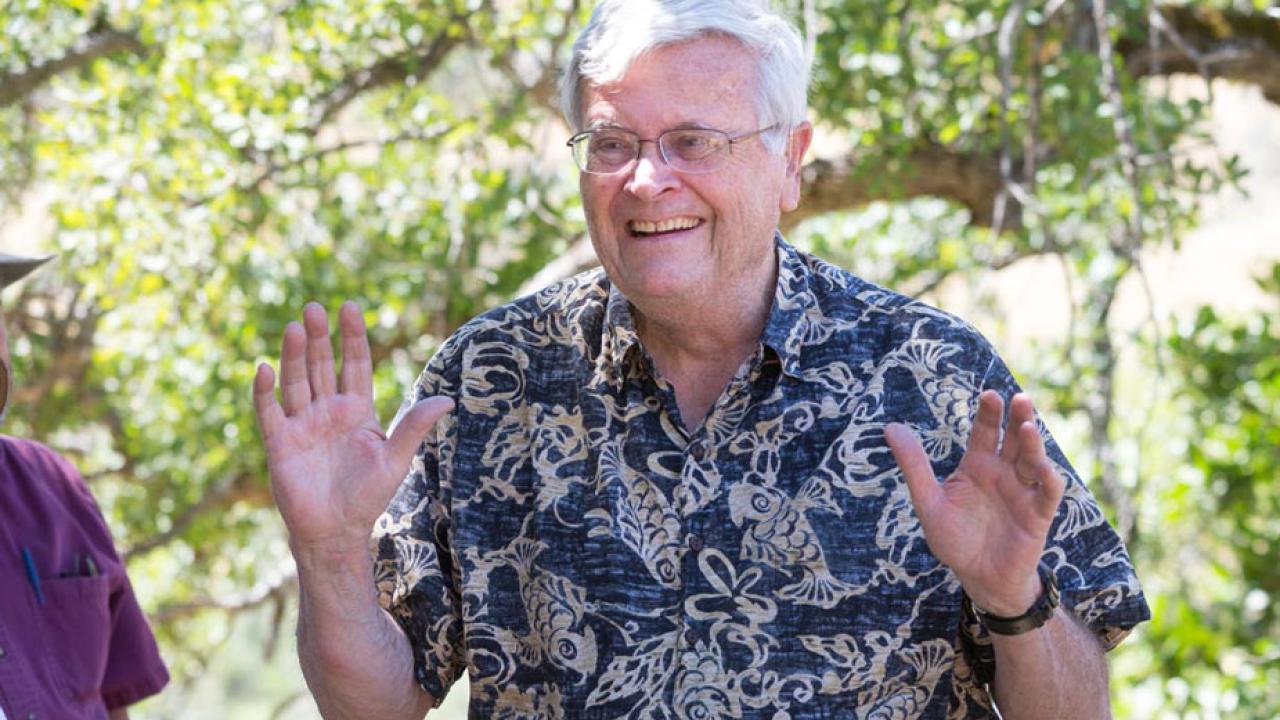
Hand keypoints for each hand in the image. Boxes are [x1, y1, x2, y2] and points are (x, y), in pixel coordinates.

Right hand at [252, 302, 453, 556]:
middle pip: (323, 366)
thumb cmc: (368, 497)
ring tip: (295, 326)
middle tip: (315, 307)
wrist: (336, 532)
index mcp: (357, 410)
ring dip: (295, 355)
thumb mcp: (395, 459)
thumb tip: (448, 400)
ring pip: (296, 380)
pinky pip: (270, 411)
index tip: (350, 308)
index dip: (353, 338)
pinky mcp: (280, 442)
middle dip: (320, 338)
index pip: (355, 365)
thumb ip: (414, 427)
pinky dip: (266, 391)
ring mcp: (302, 424)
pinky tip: (265, 367)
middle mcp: (328, 410)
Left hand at [885, 391, 1063, 615]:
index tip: (989, 394)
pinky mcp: (1037, 515)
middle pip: (1014, 439)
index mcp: (977, 465)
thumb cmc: (954, 539)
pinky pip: (1047, 493)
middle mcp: (1003, 473)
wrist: (978, 578)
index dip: (989, 413)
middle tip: (1019, 398)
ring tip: (1027, 428)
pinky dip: (1048, 479)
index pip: (985, 431)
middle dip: (1018, 418)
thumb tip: (890, 426)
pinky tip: (1044, 468)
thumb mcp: (929, 502)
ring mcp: (1023, 492)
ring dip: (1033, 444)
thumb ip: (914, 466)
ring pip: (1033, 460)